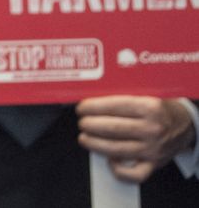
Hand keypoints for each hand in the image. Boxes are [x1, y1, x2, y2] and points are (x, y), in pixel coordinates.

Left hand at [76, 95, 196, 182]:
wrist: (185, 125)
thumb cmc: (161, 108)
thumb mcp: (145, 94)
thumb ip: (123, 95)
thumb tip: (94, 98)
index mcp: (149, 107)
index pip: (114, 107)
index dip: (94, 108)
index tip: (82, 108)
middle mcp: (151, 129)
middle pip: (113, 129)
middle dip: (91, 126)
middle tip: (82, 123)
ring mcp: (153, 149)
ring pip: (118, 150)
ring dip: (97, 145)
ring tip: (85, 138)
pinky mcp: (154, 164)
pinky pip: (135, 173)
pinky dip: (120, 170)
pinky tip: (109, 161)